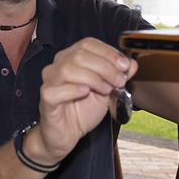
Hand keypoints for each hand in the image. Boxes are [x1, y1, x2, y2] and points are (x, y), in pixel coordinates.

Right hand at [34, 38, 137, 161]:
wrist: (67, 134)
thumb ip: (118, 77)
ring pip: (67, 69)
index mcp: (71, 58)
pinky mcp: (46, 98)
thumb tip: (132, 63)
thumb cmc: (82, 110)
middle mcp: (57, 66)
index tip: (124, 65)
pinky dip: (73, 89)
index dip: (108, 52)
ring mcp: (49, 81)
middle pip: (79, 54)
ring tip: (105, 90)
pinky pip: (56, 90)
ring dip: (92, 78)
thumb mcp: (106, 92)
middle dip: (105, 67)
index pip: (88, 44)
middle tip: (119, 81)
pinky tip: (85, 93)